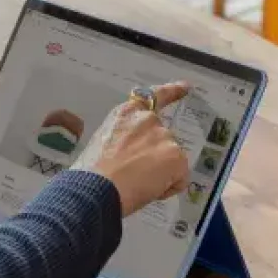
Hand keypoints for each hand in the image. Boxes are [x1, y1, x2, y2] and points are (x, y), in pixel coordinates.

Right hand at [73, 82, 190, 215]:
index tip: (185, 87)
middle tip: (135, 175)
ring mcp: (165, 137)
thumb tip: (134, 156)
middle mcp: (149, 120)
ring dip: (160, 174)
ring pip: (171, 161)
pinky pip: (179, 179)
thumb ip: (125, 139)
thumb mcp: (105, 143)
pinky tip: (149, 191)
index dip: (172, 91)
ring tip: (136, 185)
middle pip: (163, 139)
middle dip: (156, 157)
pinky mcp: (177, 157)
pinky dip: (168, 188)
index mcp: (127, 113)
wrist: (96, 188)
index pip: (154, 96)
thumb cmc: (92, 172)